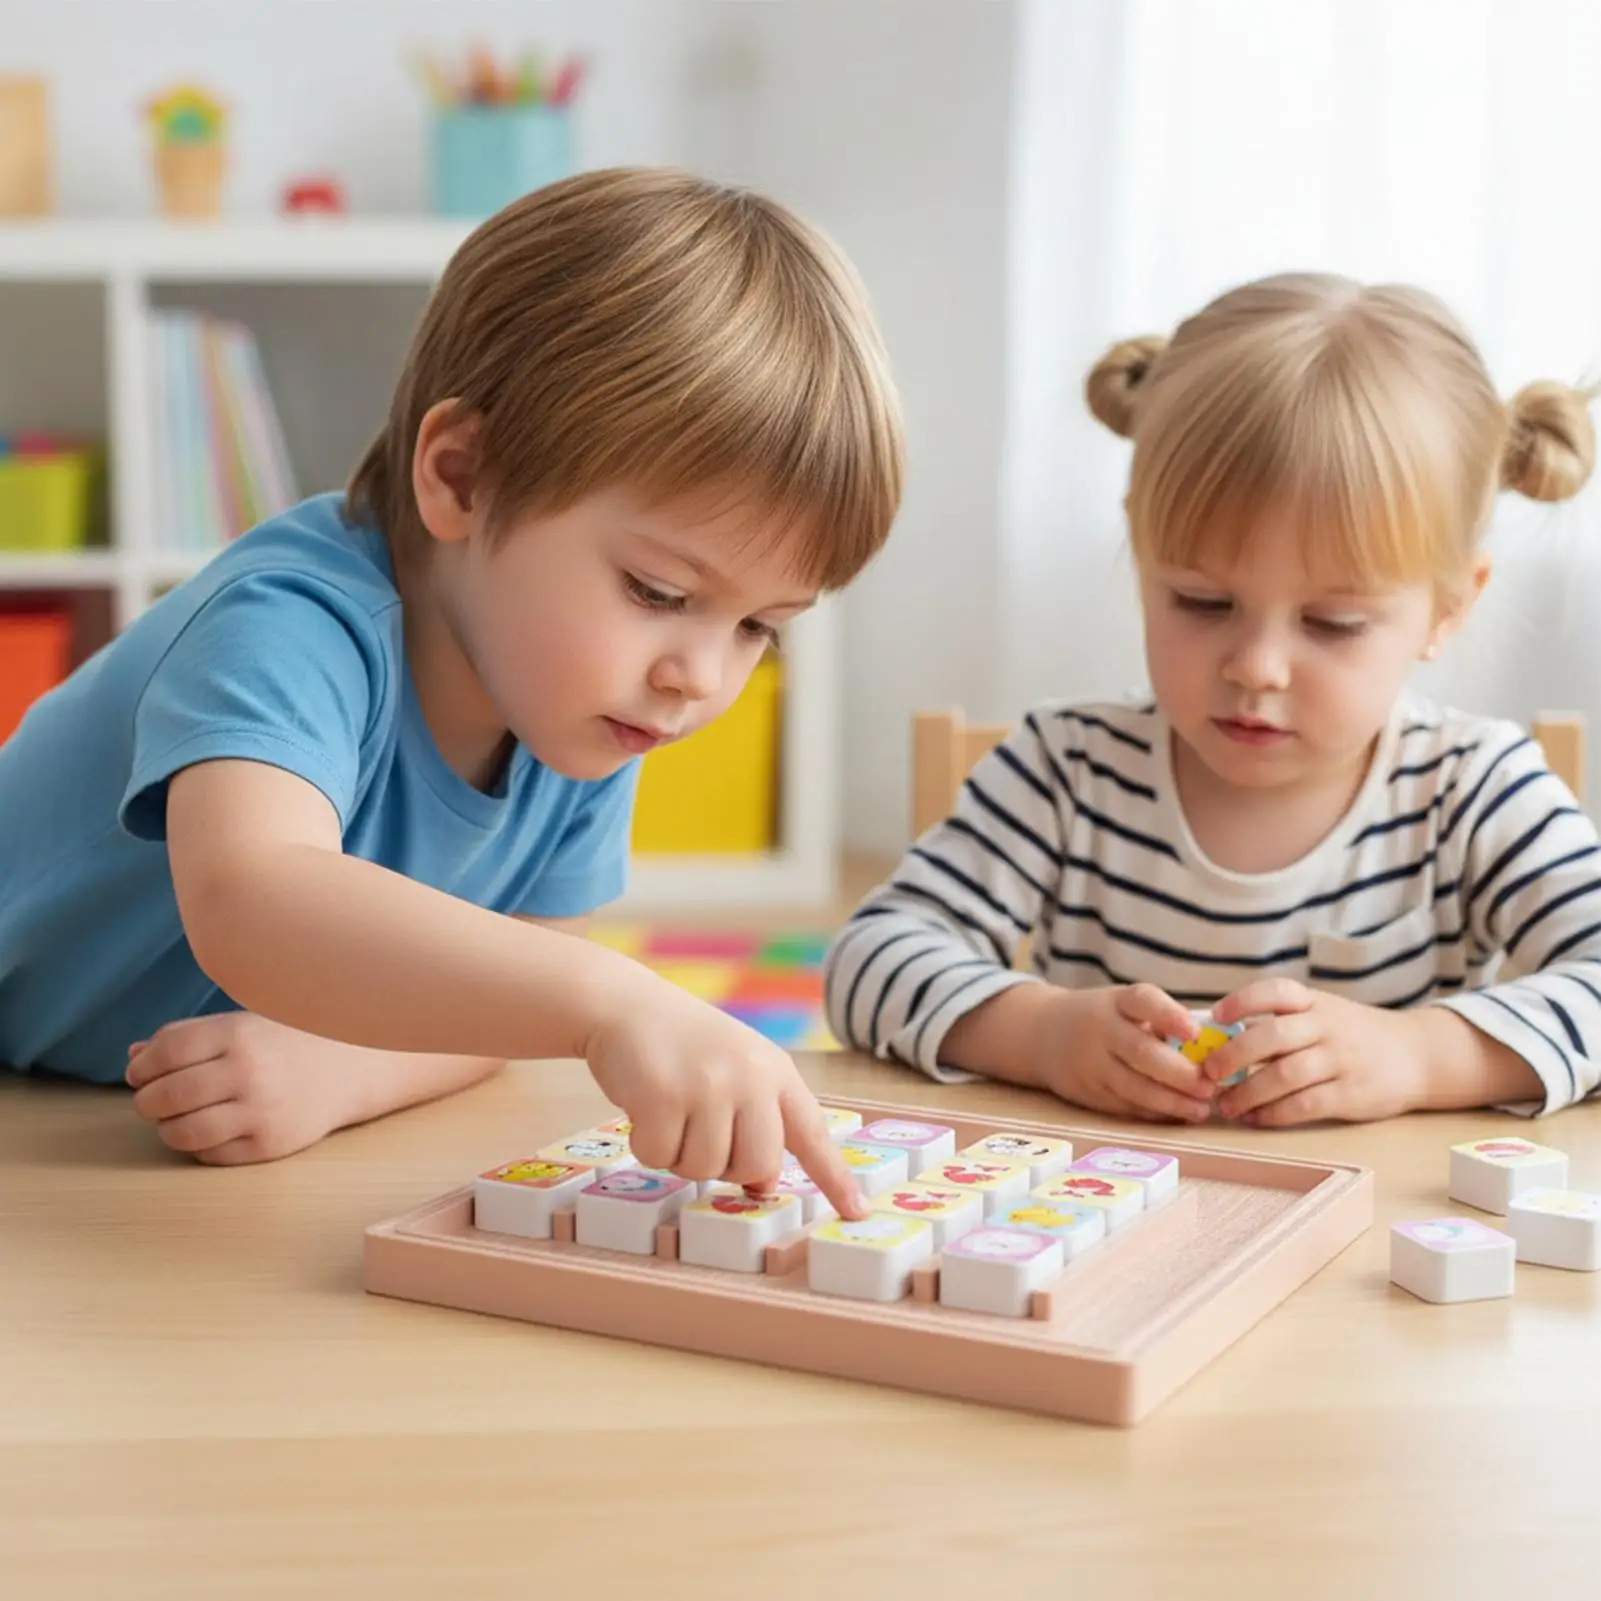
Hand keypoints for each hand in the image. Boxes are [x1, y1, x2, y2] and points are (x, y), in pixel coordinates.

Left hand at [125, 1012, 361, 1163]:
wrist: (348, 1069)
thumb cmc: (283, 1044)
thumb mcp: (239, 1026)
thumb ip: (186, 1036)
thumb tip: (134, 1058)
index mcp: (240, 1034)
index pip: (168, 1052)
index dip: (142, 1067)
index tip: (139, 1073)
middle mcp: (250, 1072)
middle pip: (167, 1095)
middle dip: (146, 1101)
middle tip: (151, 1099)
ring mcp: (261, 1111)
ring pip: (182, 1132)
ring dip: (166, 1128)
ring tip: (174, 1118)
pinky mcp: (270, 1144)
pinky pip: (210, 1154)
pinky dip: (197, 1146)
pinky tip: (208, 1129)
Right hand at [583, 983, 867, 1218]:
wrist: (626, 1005)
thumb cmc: (684, 1047)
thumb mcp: (736, 1070)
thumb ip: (757, 1120)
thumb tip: (761, 1187)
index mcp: (775, 1072)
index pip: (812, 1133)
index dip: (834, 1177)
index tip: (857, 1212)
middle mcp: (750, 1077)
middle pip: (756, 1167)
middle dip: (726, 1167)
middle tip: (700, 1133)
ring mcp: (708, 1085)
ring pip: (704, 1169)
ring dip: (679, 1155)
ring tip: (670, 1112)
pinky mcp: (663, 1095)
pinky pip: (660, 1158)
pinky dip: (646, 1145)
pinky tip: (644, 1109)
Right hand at [1034, 984, 1214, 1123]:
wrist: (1041, 1034)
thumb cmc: (1101, 1018)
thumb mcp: (1122, 1006)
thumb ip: (1160, 1022)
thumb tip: (1211, 1049)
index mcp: (1115, 1002)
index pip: (1143, 1002)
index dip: (1170, 1015)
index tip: (1195, 1032)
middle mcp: (1100, 1031)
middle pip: (1142, 1052)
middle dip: (1180, 1073)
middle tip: (1210, 1085)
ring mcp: (1092, 1065)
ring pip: (1135, 1087)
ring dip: (1172, 1101)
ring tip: (1202, 1109)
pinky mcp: (1089, 1093)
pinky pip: (1126, 1106)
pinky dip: (1156, 1112)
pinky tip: (1178, 1115)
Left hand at [1204, 980, 1425, 1125]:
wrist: (1417, 1055)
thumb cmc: (1353, 1034)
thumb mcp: (1323, 1014)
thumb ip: (1281, 1022)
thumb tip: (1220, 1039)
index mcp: (1314, 1003)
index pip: (1275, 992)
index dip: (1243, 1001)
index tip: (1217, 1016)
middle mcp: (1327, 1027)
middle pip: (1273, 1036)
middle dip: (1233, 1055)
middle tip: (1208, 1073)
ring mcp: (1341, 1060)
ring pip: (1285, 1075)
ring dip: (1248, 1093)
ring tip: (1226, 1106)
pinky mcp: (1351, 1094)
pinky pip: (1305, 1105)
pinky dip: (1274, 1114)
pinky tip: (1256, 1119)